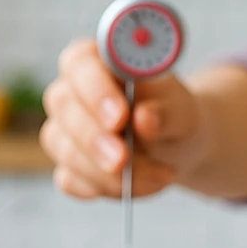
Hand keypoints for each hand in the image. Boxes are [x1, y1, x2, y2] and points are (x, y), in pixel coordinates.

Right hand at [40, 39, 209, 199]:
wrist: (175, 143)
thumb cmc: (174, 114)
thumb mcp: (183, 109)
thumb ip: (167, 110)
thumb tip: (144, 119)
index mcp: (97, 58)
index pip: (80, 62)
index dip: (96, 89)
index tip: (121, 117)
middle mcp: (72, 90)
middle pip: (64, 107)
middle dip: (95, 138)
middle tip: (124, 160)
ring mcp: (64, 129)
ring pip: (65, 149)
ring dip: (108, 171)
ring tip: (159, 175)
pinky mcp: (67, 165)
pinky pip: (71, 180)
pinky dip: (105, 188)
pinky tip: (139, 185)